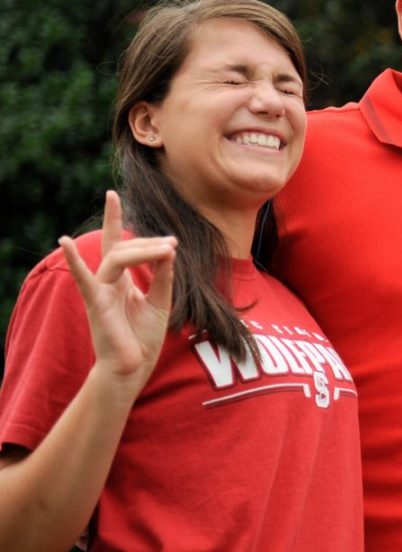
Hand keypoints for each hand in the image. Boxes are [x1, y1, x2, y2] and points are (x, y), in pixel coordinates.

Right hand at [60, 191, 175, 388]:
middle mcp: (108, 282)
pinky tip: (65, 241)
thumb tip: (170, 249)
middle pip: (122, 248)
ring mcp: (100, 291)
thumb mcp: (161, 301)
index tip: (115, 196)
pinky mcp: (96, 303)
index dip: (116, 220)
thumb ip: (164, 276)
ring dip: (142, 249)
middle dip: (147, 242)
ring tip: (167, 247)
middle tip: (172, 243)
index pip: (119, 244)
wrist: (133, 368)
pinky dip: (74, 261)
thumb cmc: (143, 338)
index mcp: (121, 281)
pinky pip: (84, 280)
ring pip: (115, 258)